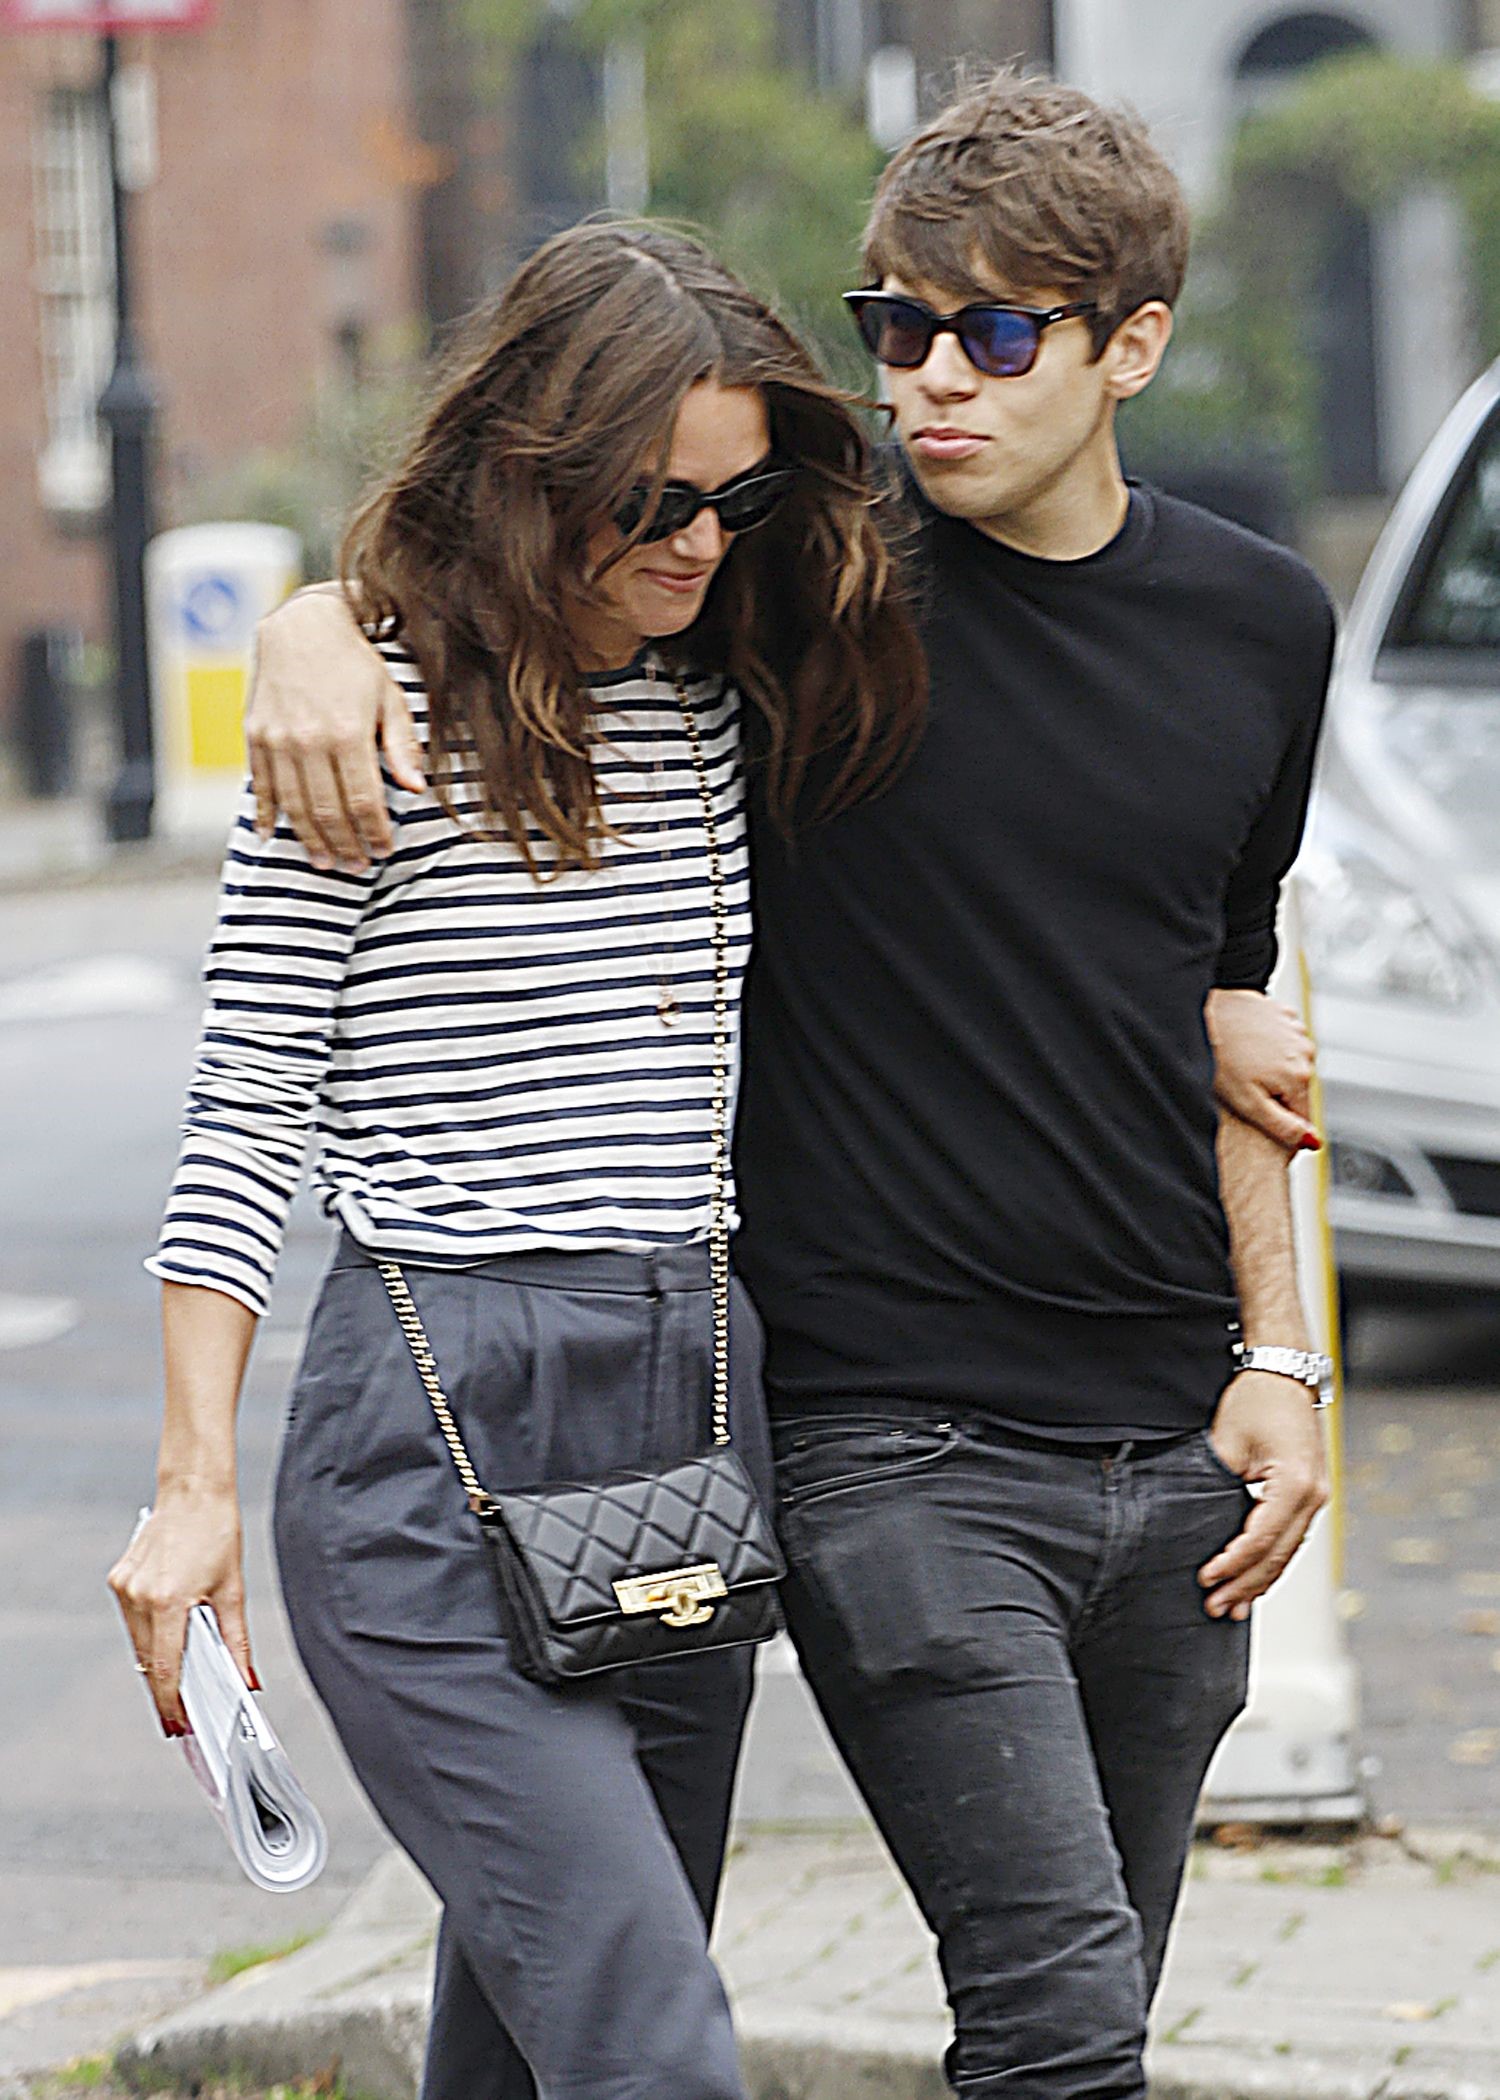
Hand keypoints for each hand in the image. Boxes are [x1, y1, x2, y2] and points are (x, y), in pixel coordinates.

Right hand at [107, 1490, 255, 1733]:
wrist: (193, 1490)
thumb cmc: (217, 1532)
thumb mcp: (234, 1590)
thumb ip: (237, 1642)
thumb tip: (246, 1681)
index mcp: (169, 1601)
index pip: (166, 1669)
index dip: (173, 1704)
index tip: (180, 1726)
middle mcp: (139, 1597)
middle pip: (149, 1661)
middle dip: (166, 1690)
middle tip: (183, 1716)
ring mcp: (125, 1588)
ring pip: (139, 1643)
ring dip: (158, 1662)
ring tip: (180, 1683)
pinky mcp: (119, 1579)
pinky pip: (133, 1620)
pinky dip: (150, 1633)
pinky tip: (168, 1636)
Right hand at [246, 584, 423, 869]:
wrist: (302, 625)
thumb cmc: (355, 663)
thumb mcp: (390, 698)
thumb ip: (402, 745)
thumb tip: (416, 790)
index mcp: (348, 733)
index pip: (364, 801)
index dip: (375, 833)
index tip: (384, 851)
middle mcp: (310, 740)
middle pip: (328, 811)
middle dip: (345, 846)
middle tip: (357, 867)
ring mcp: (278, 739)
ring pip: (295, 806)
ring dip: (311, 840)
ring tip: (326, 863)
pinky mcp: (255, 735)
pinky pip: (261, 786)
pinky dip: (267, 815)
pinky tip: (273, 838)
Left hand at [1197, 1370, 1328, 1621]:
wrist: (1283, 1372)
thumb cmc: (1256, 1399)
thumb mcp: (1227, 1442)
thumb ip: (1214, 1484)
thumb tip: (1193, 1523)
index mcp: (1295, 1483)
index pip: (1261, 1538)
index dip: (1233, 1564)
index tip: (1207, 1579)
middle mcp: (1314, 1495)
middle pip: (1278, 1554)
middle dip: (1246, 1585)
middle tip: (1216, 1607)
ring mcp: (1316, 1496)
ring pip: (1288, 1552)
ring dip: (1260, 1581)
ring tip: (1234, 1606)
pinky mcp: (1309, 1495)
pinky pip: (1291, 1538)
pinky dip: (1272, 1561)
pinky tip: (1255, 1580)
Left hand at [1206, 988, 1318, 1150]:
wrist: (1209, 1013)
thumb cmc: (1223, 1060)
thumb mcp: (1248, 1103)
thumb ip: (1282, 1126)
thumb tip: (1313, 1143)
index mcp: (1299, 1077)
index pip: (1303, 1114)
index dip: (1281, 1120)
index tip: (1257, 1112)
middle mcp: (1306, 1054)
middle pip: (1297, 1087)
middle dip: (1277, 1092)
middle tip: (1246, 1084)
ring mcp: (1298, 1033)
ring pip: (1292, 1063)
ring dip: (1275, 1067)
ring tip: (1246, 1062)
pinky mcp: (1287, 1017)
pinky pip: (1284, 1039)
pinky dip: (1271, 1043)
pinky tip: (1250, 1043)